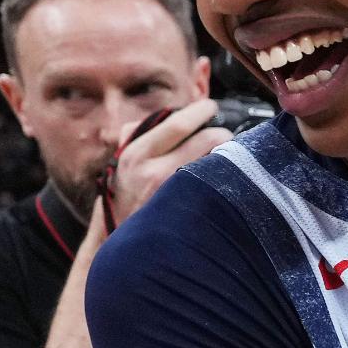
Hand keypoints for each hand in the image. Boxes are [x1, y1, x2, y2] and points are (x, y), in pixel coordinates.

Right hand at [109, 98, 231, 224]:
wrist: (122, 240)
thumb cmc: (124, 195)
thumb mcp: (122, 161)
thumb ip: (136, 134)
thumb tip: (165, 113)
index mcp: (135, 154)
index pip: (178, 124)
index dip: (200, 111)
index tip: (210, 107)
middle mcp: (154, 172)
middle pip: (207, 140)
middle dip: (222, 133)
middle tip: (225, 134)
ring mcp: (173, 193)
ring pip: (215, 161)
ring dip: (226, 155)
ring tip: (224, 158)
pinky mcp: (188, 211)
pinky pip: (215, 184)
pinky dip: (222, 177)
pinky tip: (221, 180)